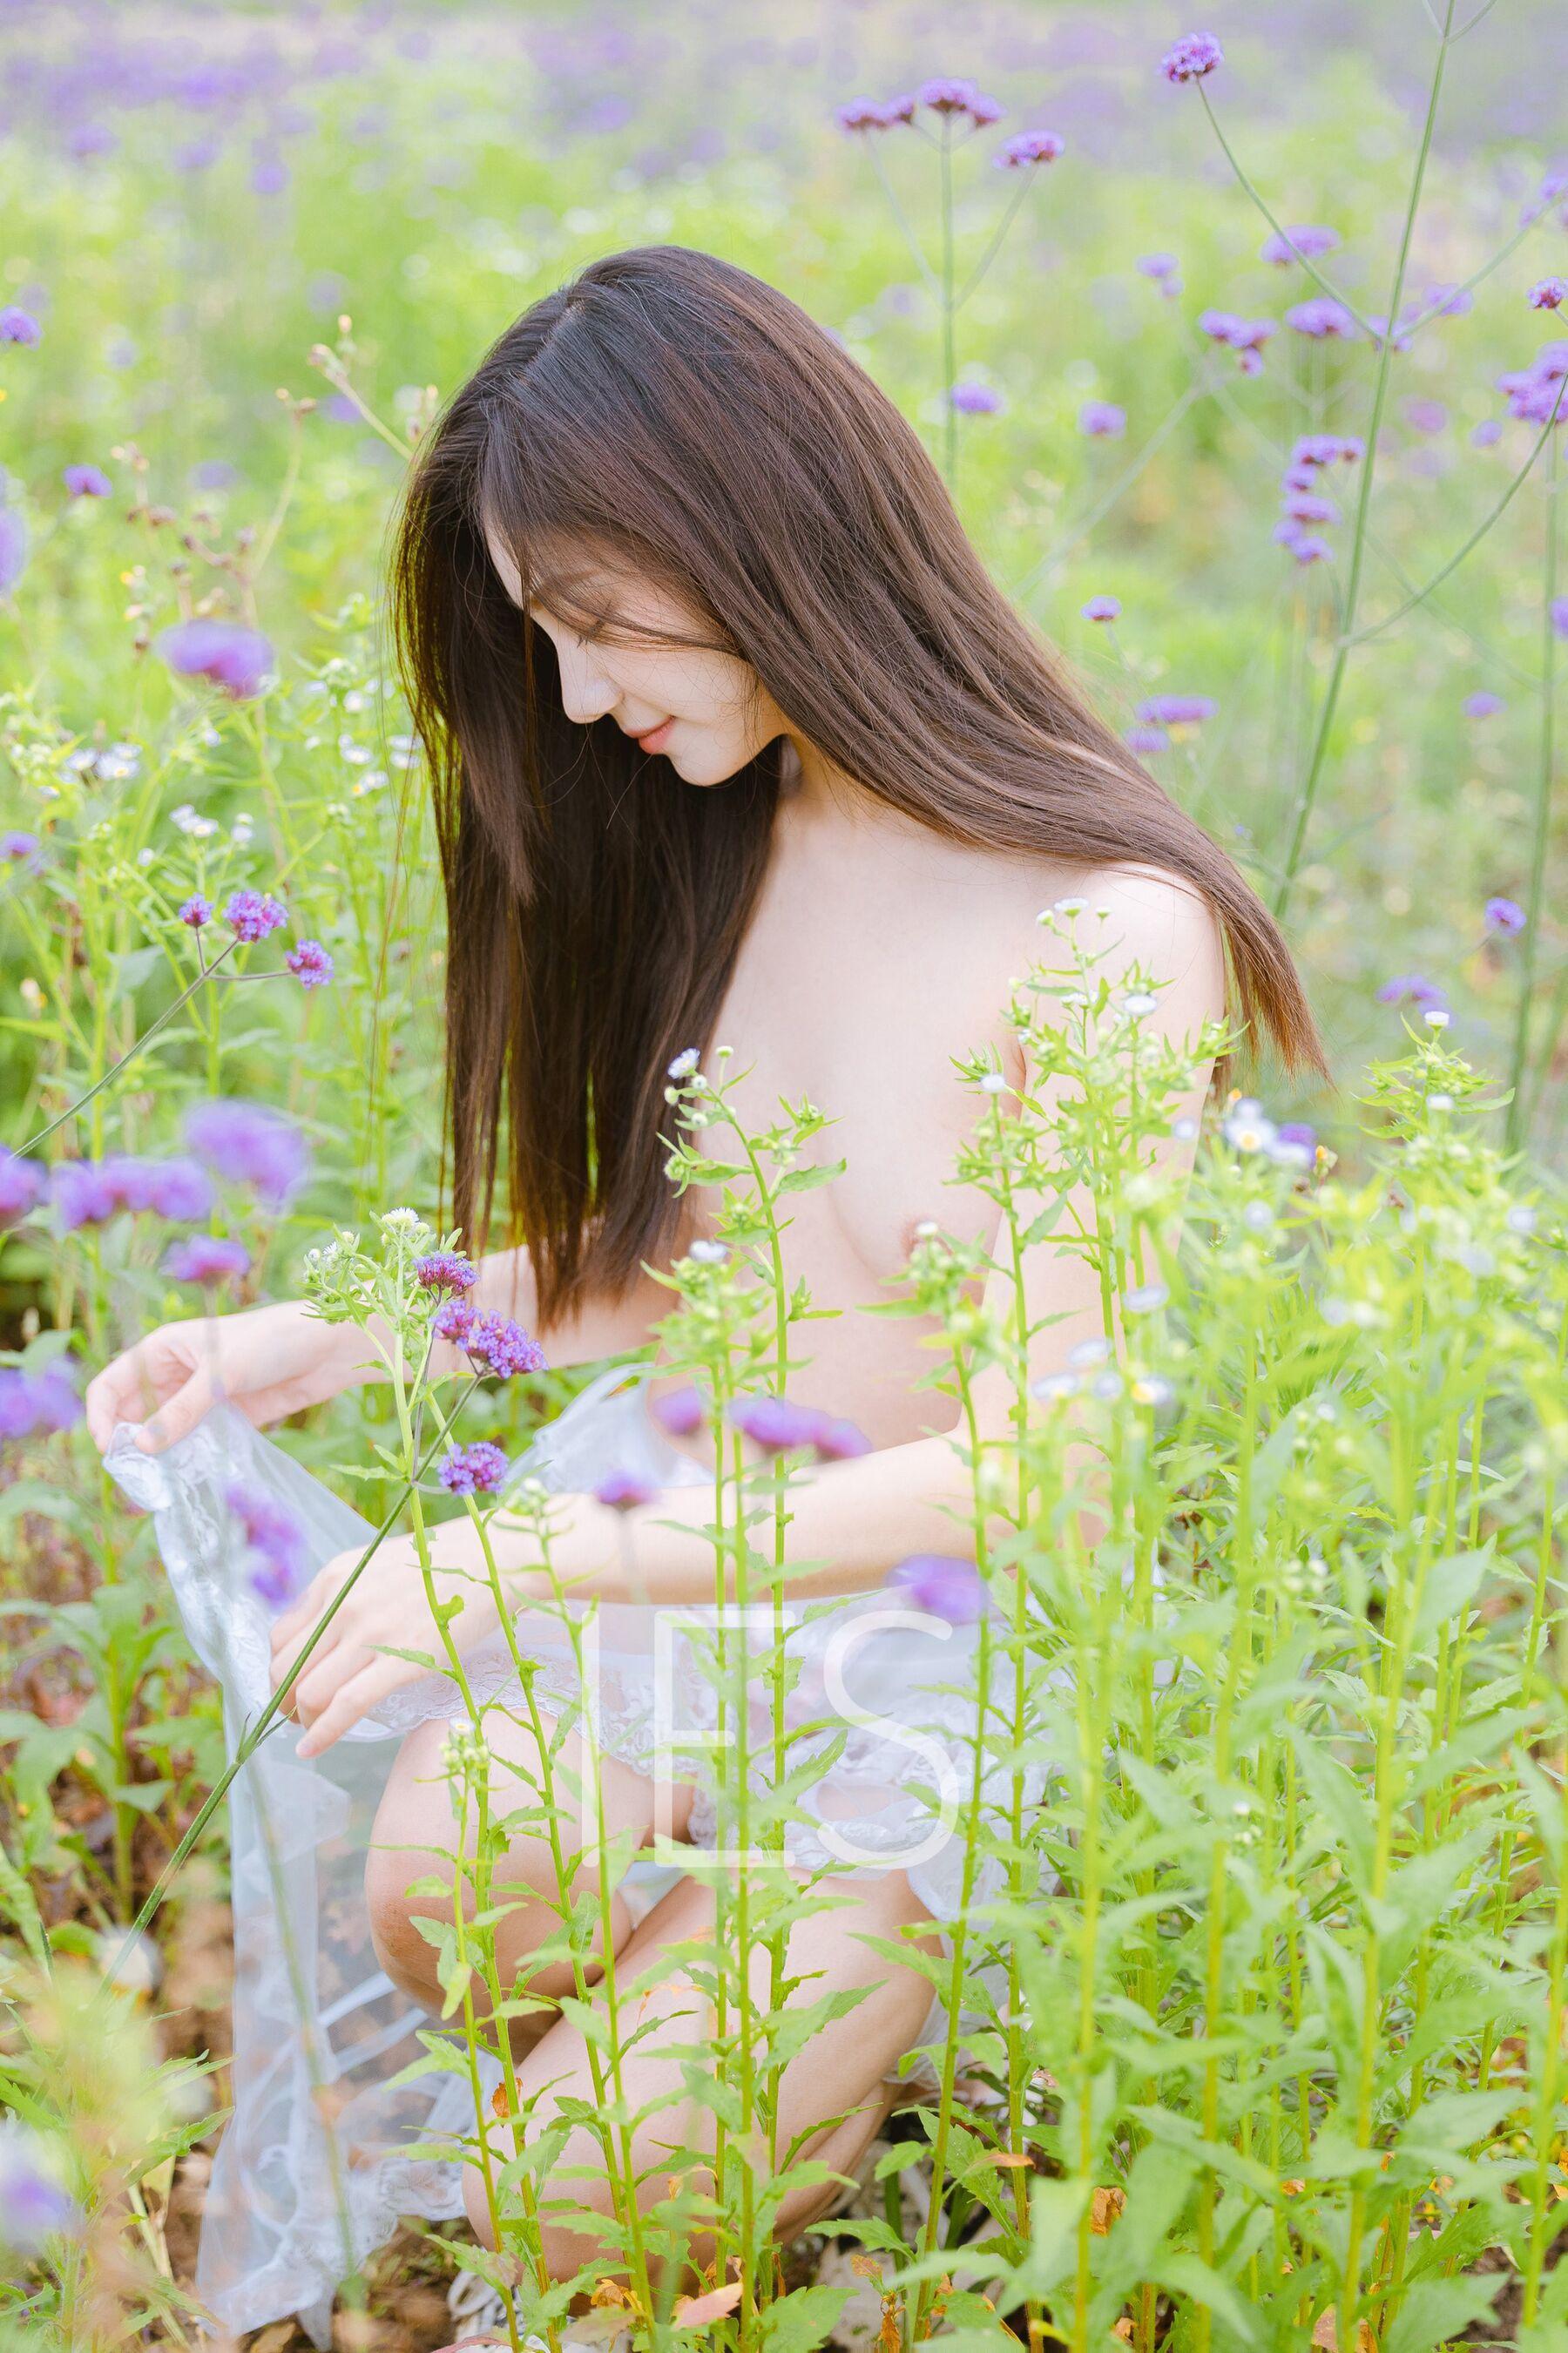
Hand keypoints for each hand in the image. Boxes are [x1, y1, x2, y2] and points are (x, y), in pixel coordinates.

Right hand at [85, 1298, 382, 1464]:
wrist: (330, 1347)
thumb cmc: (272, 1341)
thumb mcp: (221, 1373)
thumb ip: (182, 1411)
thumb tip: (141, 1446)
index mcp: (163, 1350)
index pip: (112, 1384)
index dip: (101, 1416)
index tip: (109, 1450)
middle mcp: (176, 1374)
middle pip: (135, 1414)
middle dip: (129, 1446)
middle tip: (134, 1481)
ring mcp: (202, 1398)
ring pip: (166, 1433)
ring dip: (160, 1458)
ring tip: (158, 1490)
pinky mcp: (230, 1417)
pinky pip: (199, 1443)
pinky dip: (191, 1461)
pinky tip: (189, 1482)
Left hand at [267, 1529, 499, 1757]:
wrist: (493, 1559)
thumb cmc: (442, 1563)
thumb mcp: (377, 1566)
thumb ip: (345, 1596)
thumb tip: (321, 1638)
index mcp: (336, 1578)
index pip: (281, 1637)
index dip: (278, 1671)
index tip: (289, 1688)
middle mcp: (344, 1603)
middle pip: (287, 1668)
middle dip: (284, 1701)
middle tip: (297, 1716)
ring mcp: (371, 1632)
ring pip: (309, 1690)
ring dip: (302, 1719)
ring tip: (310, 1731)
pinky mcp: (402, 1659)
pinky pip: (347, 1705)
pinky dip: (322, 1734)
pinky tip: (312, 1749)